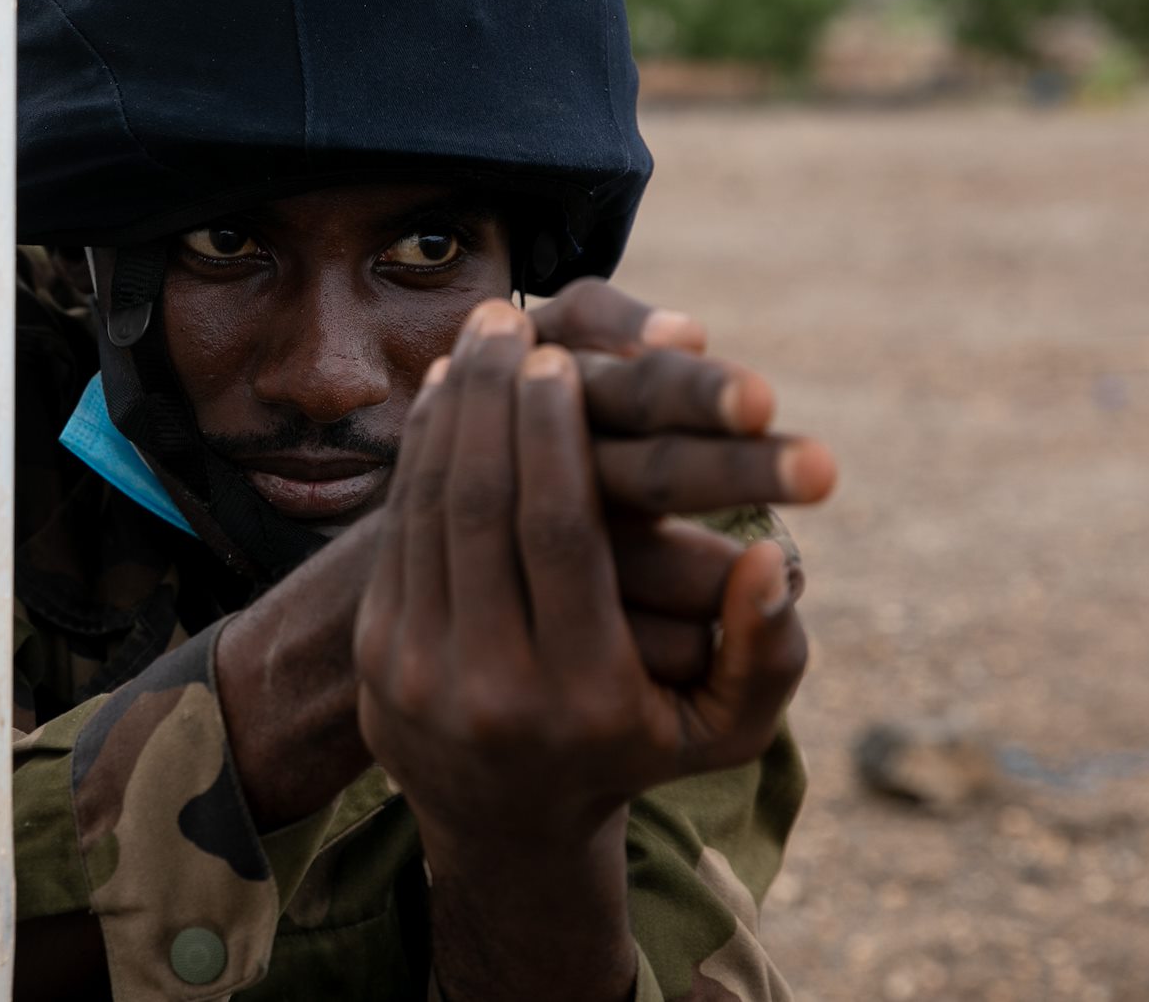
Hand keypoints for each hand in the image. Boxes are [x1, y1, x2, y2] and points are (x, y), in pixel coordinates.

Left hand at [353, 301, 811, 843]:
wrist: (509, 828)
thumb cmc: (638, 750)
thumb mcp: (724, 728)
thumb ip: (766, 650)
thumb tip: (769, 559)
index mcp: (581, 695)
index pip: (557, 533)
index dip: (553, 436)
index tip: (561, 360)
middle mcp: (489, 687)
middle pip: (481, 506)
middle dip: (491, 399)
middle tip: (508, 321)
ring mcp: (417, 673)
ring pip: (428, 510)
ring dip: (446, 411)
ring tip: (474, 338)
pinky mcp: (379, 655)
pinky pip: (399, 531)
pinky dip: (417, 453)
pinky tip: (439, 395)